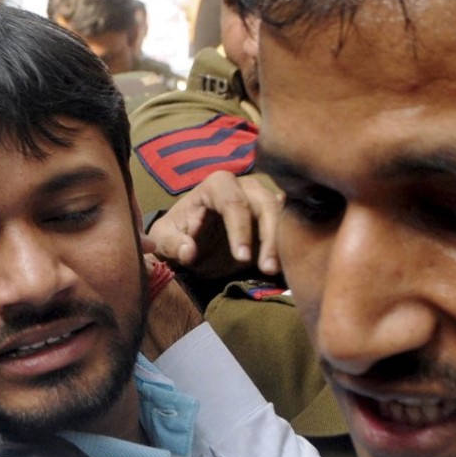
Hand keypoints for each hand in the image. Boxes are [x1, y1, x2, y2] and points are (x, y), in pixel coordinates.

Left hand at [149, 171, 283, 278]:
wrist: (191, 240)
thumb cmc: (176, 234)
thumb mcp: (163, 239)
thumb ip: (172, 244)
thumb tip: (189, 251)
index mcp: (217, 185)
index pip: (233, 203)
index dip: (240, 230)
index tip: (242, 258)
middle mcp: (245, 187)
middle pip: (265, 205)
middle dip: (269, 237)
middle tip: (267, 269)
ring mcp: (263, 200)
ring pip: (282, 214)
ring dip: (282, 243)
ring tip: (275, 271)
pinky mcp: (275, 218)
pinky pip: (291, 224)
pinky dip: (292, 241)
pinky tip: (291, 261)